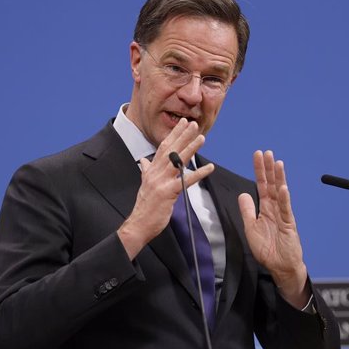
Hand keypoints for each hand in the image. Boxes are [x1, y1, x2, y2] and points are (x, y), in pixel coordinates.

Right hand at [118, 118, 214, 259]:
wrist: (138, 225)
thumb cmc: (144, 207)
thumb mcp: (144, 184)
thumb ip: (145, 171)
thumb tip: (143, 160)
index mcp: (151, 170)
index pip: (163, 147)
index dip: (173, 134)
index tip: (182, 124)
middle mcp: (155, 173)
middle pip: (170, 149)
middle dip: (183, 135)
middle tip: (194, 124)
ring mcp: (161, 182)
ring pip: (177, 161)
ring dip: (191, 148)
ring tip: (202, 138)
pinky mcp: (168, 193)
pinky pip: (186, 181)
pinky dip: (199, 173)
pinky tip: (210, 168)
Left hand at [238, 150, 309, 308]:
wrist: (281, 267)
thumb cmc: (268, 249)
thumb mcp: (251, 228)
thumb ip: (247, 211)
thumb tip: (243, 194)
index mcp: (265, 208)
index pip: (262, 185)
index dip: (259, 171)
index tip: (257, 155)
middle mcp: (275, 208)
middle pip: (271, 184)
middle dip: (268, 169)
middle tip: (266, 152)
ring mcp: (283, 215)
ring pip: (280, 193)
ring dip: (278, 178)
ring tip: (277, 163)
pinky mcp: (289, 224)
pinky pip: (286, 209)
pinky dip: (284, 199)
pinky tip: (282, 187)